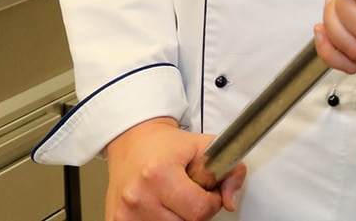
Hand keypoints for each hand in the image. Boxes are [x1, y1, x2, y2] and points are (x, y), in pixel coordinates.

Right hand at [105, 117, 245, 219]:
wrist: (133, 142)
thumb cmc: (169, 145)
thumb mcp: (206, 147)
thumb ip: (230, 171)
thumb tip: (230, 202)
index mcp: (159, 174)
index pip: (199, 210)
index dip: (211, 202)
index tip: (208, 192)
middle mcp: (138, 196)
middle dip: (195, 212)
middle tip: (191, 193)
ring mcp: (124, 214)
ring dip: (178, 218)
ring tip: (175, 198)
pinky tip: (160, 206)